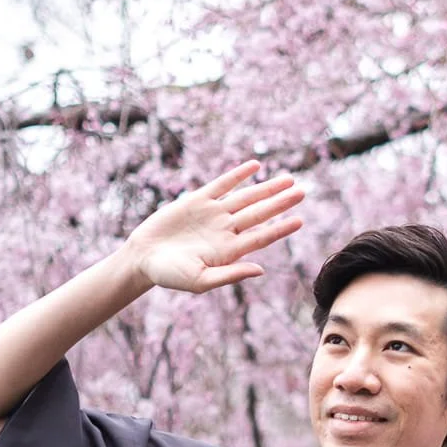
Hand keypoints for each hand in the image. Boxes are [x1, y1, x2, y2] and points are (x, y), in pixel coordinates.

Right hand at [125, 162, 304, 293]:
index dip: (281, 228)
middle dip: (281, 202)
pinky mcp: (197, 200)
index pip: (262, 237)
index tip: (300, 220)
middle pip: (259, 213)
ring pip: (246, 197)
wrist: (143, 258)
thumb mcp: (200, 280)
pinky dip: (238, 175)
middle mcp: (225, 230)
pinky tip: (255, 166)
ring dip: (267, 188)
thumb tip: (260, 270)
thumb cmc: (170, 275)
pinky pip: (222, 184)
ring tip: (289, 180)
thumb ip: (230, 274)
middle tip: (303, 192)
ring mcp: (213, 213)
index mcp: (229, 251)